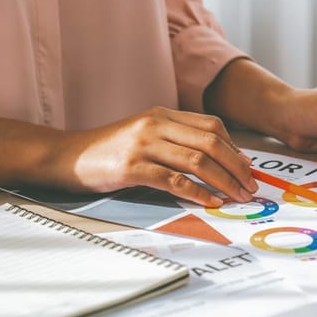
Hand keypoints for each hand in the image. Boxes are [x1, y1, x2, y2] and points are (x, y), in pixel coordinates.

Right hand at [58, 107, 256, 205]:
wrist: (66, 156)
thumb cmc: (108, 151)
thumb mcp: (145, 135)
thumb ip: (175, 140)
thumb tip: (215, 160)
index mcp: (163, 114)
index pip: (211, 126)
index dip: (235, 148)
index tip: (247, 168)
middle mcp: (156, 124)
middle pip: (211, 142)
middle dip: (237, 166)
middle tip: (250, 186)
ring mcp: (144, 144)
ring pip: (197, 161)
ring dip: (224, 181)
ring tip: (238, 197)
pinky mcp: (132, 167)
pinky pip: (174, 181)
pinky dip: (198, 193)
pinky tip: (211, 202)